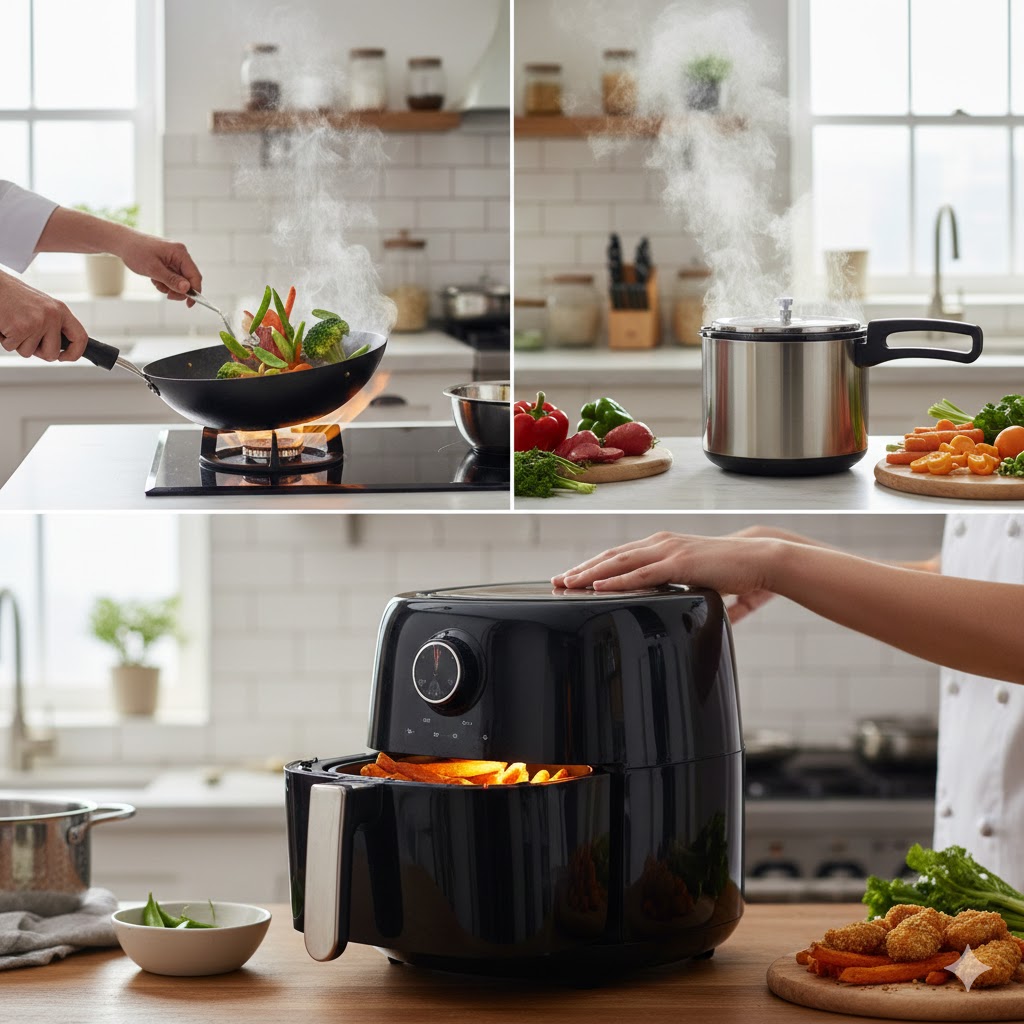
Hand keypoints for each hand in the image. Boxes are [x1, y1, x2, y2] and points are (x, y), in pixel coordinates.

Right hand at [0, 271, 87, 360]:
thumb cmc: (13, 296)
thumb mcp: (41, 307)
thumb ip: (52, 325)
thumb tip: (58, 352)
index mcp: (60, 310)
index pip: (80, 338)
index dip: (74, 353)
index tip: (64, 358)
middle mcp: (52, 316)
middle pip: (52, 353)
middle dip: (37, 352)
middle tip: (25, 337)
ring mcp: (38, 322)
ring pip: (28, 352)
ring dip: (17, 343)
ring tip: (12, 323)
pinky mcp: (21, 328)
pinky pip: (11, 347)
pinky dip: (4, 339)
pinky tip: (4, 324)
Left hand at [115, 231, 201, 305]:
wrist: (122, 242)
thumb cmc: (136, 251)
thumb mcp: (153, 269)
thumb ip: (171, 280)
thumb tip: (187, 289)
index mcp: (180, 253)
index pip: (194, 275)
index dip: (195, 291)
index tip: (189, 304)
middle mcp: (180, 254)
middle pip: (188, 279)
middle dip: (178, 290)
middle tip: (167, 295)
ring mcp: (174, 257)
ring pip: (180, 280)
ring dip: (170, 286)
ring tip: (156, 283)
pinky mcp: (168, 261)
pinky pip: (172, 276)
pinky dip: (165, 282)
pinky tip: (155, 279)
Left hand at [552, 531, 779, 622]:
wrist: (762, 558)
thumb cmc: (737, 571)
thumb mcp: (704, 584)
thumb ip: (695, 596)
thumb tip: (700, 616)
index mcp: (664, 546)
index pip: (621, 556)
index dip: (594, 566)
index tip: (572, 577)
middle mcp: (661, 544)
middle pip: (611, 557)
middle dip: (582, 569)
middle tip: (557, 580)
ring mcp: (668, 552)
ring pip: (619, 563)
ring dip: (590, 574)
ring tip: (568, 584)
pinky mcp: (678, 564)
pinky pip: (640, 574)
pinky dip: (616, 581)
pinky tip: (598, 587)